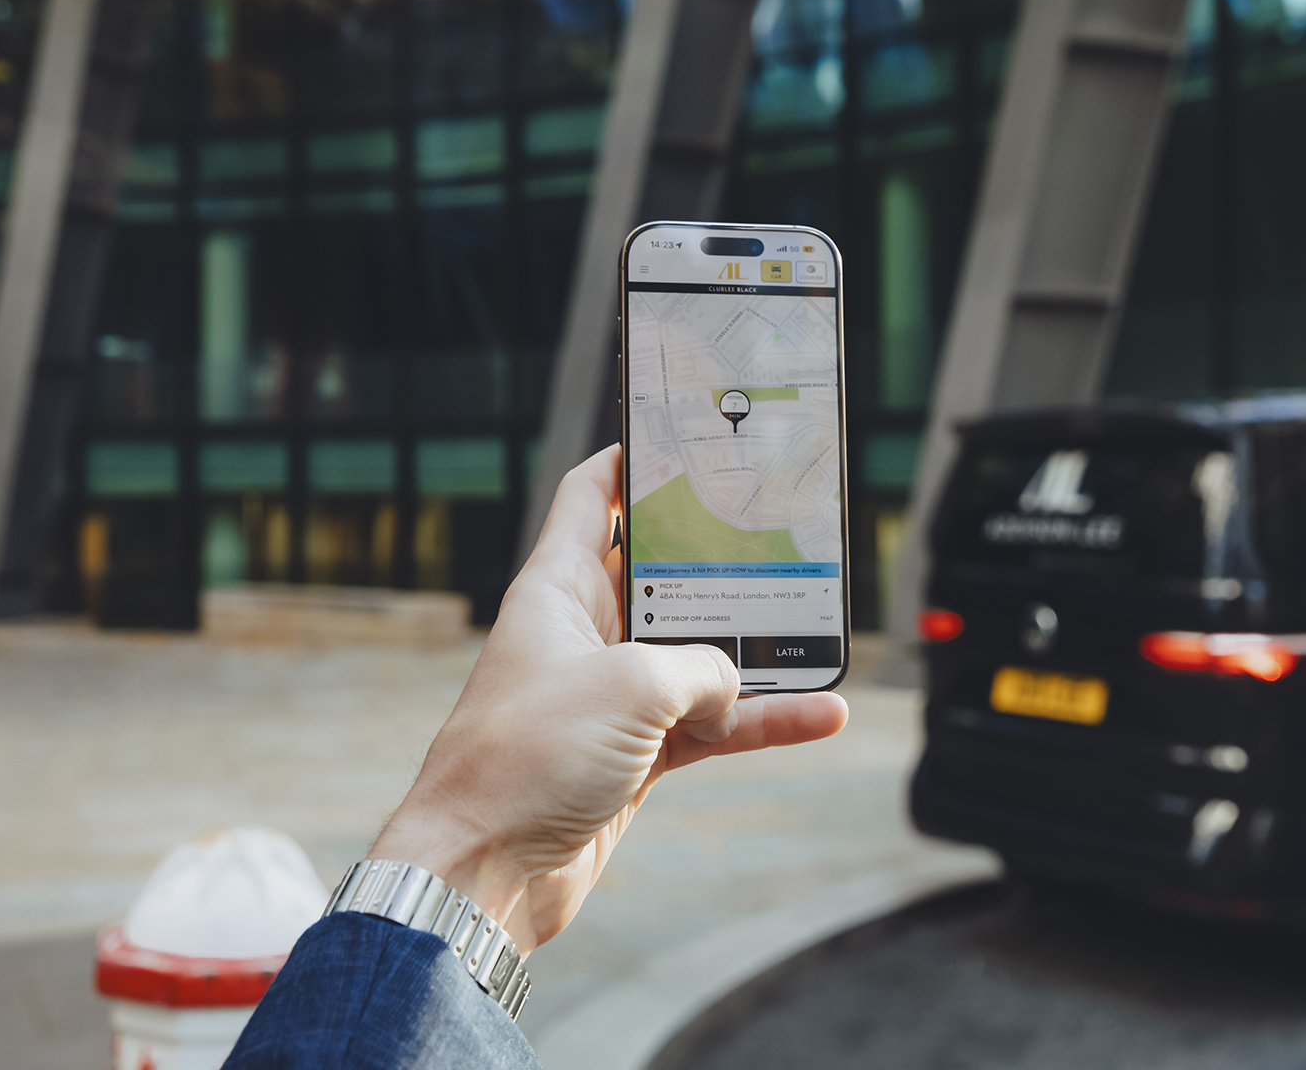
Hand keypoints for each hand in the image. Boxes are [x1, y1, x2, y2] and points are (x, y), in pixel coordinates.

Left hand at [367, 445, 848, 950]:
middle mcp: (583, 635)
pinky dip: (761, 722)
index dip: (634, 460)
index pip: (593, 498)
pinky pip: (710, 725)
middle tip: (784, 528)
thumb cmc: (525, 762)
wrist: (483, 872)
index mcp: (558, 589)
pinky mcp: (632, 757)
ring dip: (758, 649)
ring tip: (823, 628)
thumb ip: (700, 667)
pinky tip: (818, 715)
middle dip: (722, 556)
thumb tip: (729, 684)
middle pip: (664, 575)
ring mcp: (610, 698)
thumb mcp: (632, 686)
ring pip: (699, 657)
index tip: (686, 432)